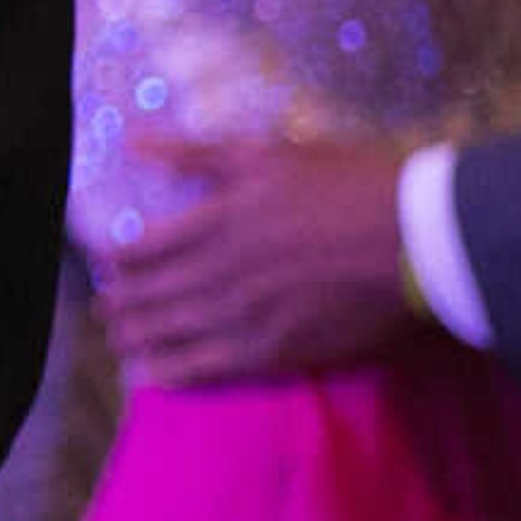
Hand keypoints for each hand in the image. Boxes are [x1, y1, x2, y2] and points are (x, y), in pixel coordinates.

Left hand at [94, 133, 421, 387]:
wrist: (419, 240)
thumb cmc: (351, 185)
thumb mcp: (270, 154)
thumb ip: (198, 154)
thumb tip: (135, 144)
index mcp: (220, 219)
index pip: (147, 246)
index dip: (117, 256)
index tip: (102, 260)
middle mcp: (223, 271)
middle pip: (155, 292)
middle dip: (122, 301)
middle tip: (101, 308)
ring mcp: (249, 316)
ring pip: (175, 331)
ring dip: (139, 336)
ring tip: (115, 339)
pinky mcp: (279, 351)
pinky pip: (212, 367)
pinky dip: (175, 372)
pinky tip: (152, 376)